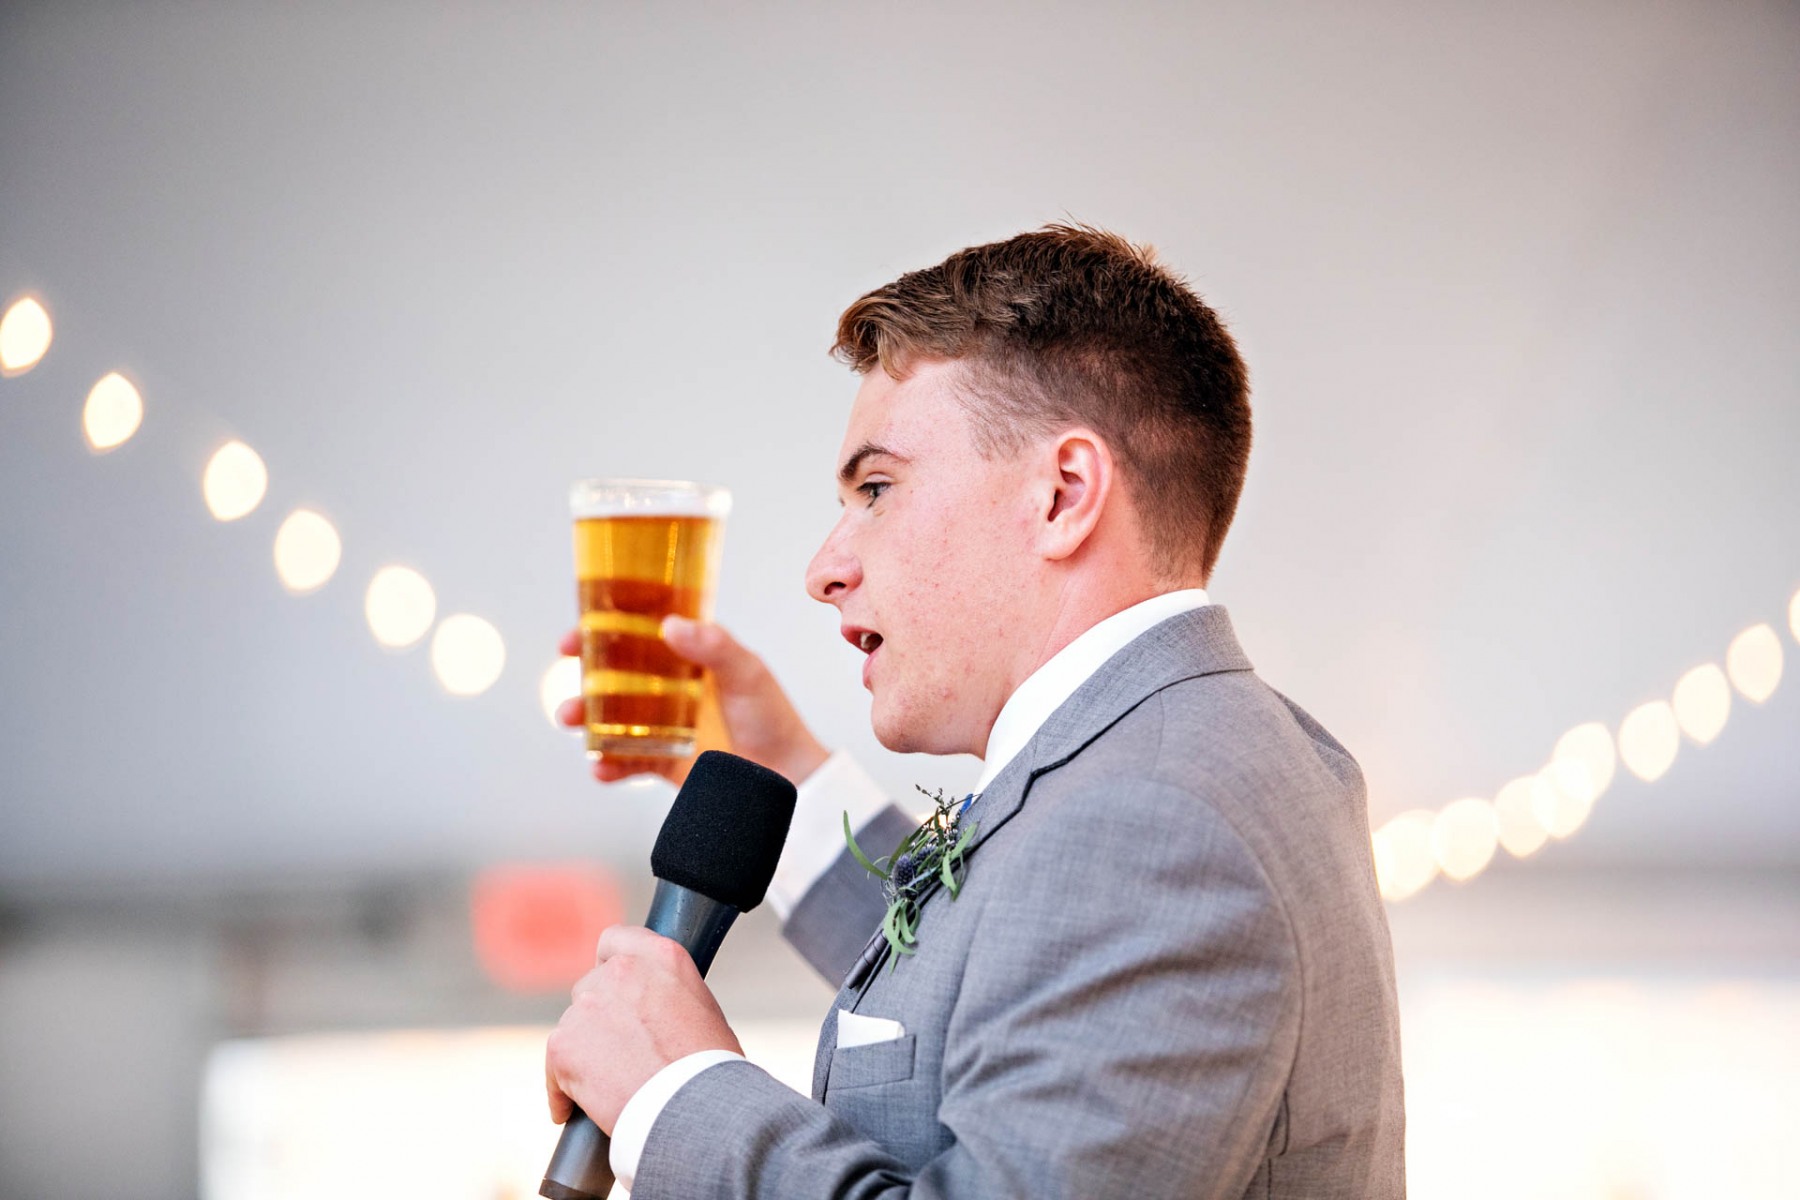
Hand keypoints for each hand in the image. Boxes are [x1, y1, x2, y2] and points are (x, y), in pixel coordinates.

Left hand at [544, 925, 741, 1132]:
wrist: (694, 1109)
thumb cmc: (709, 1069)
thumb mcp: (701, 1008)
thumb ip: (667, 993)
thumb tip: (650, 1010)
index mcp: (661, 956)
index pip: (614, 940)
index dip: (609, 965)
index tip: (612, 990)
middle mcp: (620, 971)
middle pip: (591, 988)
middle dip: (600, 1017)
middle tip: (620, 1052)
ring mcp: (587, 1006)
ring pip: (573, 1028)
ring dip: (585, 1052)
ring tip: (609, 1087)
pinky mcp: (563, 1044)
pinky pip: (554, 1068)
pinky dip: (562, 1089)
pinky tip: (575, 1109)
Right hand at [556, 618, 829, 786]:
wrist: (789, 781)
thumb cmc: (774, 720)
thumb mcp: (748, 674)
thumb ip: (714, 647)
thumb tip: (668, 625)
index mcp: (693, 656)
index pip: (643, 633)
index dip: (607, 628)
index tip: (578, 631)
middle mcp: (673, 687)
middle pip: (618, 673)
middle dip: (586, 672)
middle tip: (567, 670)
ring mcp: (666, 725)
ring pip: (613, 717)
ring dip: (586, 716)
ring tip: (571, 718)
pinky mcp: (664, 763)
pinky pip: (626, 763)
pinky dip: (608, 766)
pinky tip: (601, 769)